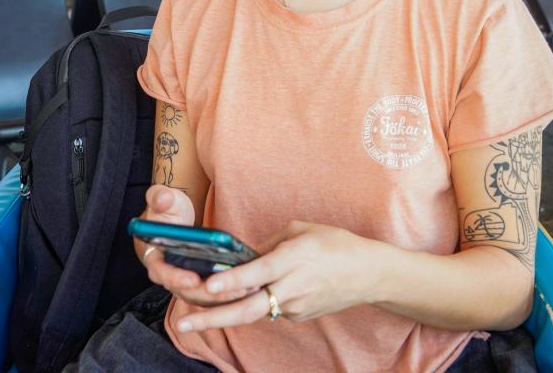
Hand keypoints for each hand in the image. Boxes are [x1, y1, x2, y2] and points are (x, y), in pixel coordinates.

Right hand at [138, 185, 257, 307]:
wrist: (177, 219)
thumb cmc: (169, 210)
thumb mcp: (165, 201)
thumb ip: (161, 198)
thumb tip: (163, 197)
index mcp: (156, 258)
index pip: (162, 273)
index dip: (177, 278)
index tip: (193, 279)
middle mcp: (169, 275)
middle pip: (187, 291)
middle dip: (209, 293)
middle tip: (231, 289)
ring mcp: (186, 282)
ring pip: (203, 297)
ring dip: (223, 298)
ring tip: (246, 291)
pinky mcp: (201, 284)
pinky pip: (214, 295)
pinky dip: (229, 294)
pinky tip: (249, 289)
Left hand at [175, 221, 387, 331]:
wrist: (369, 274)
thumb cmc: (335, 244)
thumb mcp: (301, 230)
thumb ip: (269, 243)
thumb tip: (243, 254)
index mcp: (292, 260)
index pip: (257, 273)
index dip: (233, 281)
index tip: (209, 286)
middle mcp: (291, 288)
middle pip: (247, 309)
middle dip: (212, 318)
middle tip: (183, 323)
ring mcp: (295, 307)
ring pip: (253, 311)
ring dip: (224, 313)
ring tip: (194, 317)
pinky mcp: (297, 316)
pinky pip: (268, 309)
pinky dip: (252, 304)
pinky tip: (242, 297)